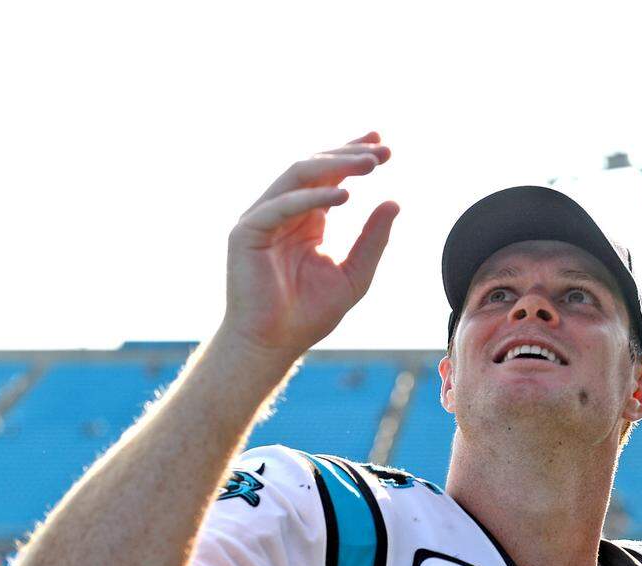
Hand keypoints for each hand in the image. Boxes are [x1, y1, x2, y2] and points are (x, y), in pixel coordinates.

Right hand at [220, 131, 398, 361]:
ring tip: (368, 164)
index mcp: (306, 219)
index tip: (383, 144)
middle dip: (349, 154)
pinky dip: (311, 197)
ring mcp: (262, 219)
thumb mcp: (354, 275)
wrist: (273, 344)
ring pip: (297, 175)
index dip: (353, 155)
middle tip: (382, 151)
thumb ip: (373, 240)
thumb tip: (395, 202)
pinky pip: (280, 205)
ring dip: (333, 165)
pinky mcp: (247, 232)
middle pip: (314, 167)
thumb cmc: (309, 315)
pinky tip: (343, 195)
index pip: (329, 176)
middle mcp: (283, 212)